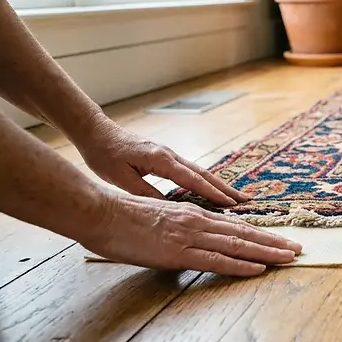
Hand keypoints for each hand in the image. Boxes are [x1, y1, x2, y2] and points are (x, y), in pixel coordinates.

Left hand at [76, 115, 249, 206]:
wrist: (96, 132)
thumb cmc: (105, 155)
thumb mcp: (121, 178)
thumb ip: (144, 193)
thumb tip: (166, 209)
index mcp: (161, 160)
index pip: (193, 179)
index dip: (213, 193)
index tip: (231, 204)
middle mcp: (170, 155)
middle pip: (204, 174)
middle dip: (225, 188)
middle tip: (245, 200)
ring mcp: (170, 155)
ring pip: (200, 172)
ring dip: (218, 185)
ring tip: (235, 198)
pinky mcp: (166, 157)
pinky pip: (191, 172)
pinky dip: (205, 182)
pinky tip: (212, 190)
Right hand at [82, 190, 301, 276]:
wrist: (101, 212)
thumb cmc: (122, 217)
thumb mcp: (158, 220)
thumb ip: (177, 229)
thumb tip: (188, 240)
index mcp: (193, 215)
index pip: (235, 227)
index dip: (260, 234)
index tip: (280, 239)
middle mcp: (198, 222)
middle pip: (244, 233)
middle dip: (274, 242)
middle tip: (298, 248)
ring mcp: (190, 236)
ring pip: (238, 245)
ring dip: (267, 252)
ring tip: (290, 257)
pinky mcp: (178, 252)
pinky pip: (216, 260)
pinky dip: (240, 264)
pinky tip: (258, 268)